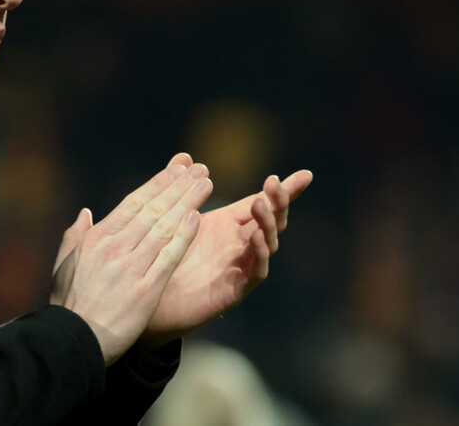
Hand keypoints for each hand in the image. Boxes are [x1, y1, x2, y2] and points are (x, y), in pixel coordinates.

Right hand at [49, 161, 210, 364]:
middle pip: (153, 209)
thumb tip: (86, 213)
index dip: (157, 183)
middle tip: (199, 168)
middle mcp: (115, 247)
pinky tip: (197, 218)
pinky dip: (184, 235)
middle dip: (178, 186)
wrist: (73, 340)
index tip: (176, 169)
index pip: (133, 203)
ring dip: (187, 202)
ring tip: (205, 184)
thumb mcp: (64, 263)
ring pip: (164, 226)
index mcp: (96, 238)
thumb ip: (75, 235)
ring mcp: (131, 266)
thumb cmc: (67, 304)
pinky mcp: (146, 289)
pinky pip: (169, 256)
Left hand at [141, 158, 312, 346]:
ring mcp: (240, 268)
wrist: (151, 301)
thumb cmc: (165, 258)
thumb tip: (185, 156)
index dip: (284, 190)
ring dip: (267, 223)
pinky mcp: (234, 290)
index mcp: (229, 226)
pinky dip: (259, 253)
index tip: (306, 174)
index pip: (262, 204)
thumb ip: (182, 189)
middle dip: (278, 202)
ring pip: (267, 244)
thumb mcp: (175, 218)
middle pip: (271, 221)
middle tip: (274, 183)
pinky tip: (254, 237)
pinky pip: (255, 271)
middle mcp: (240, 245)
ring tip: (260, 204)